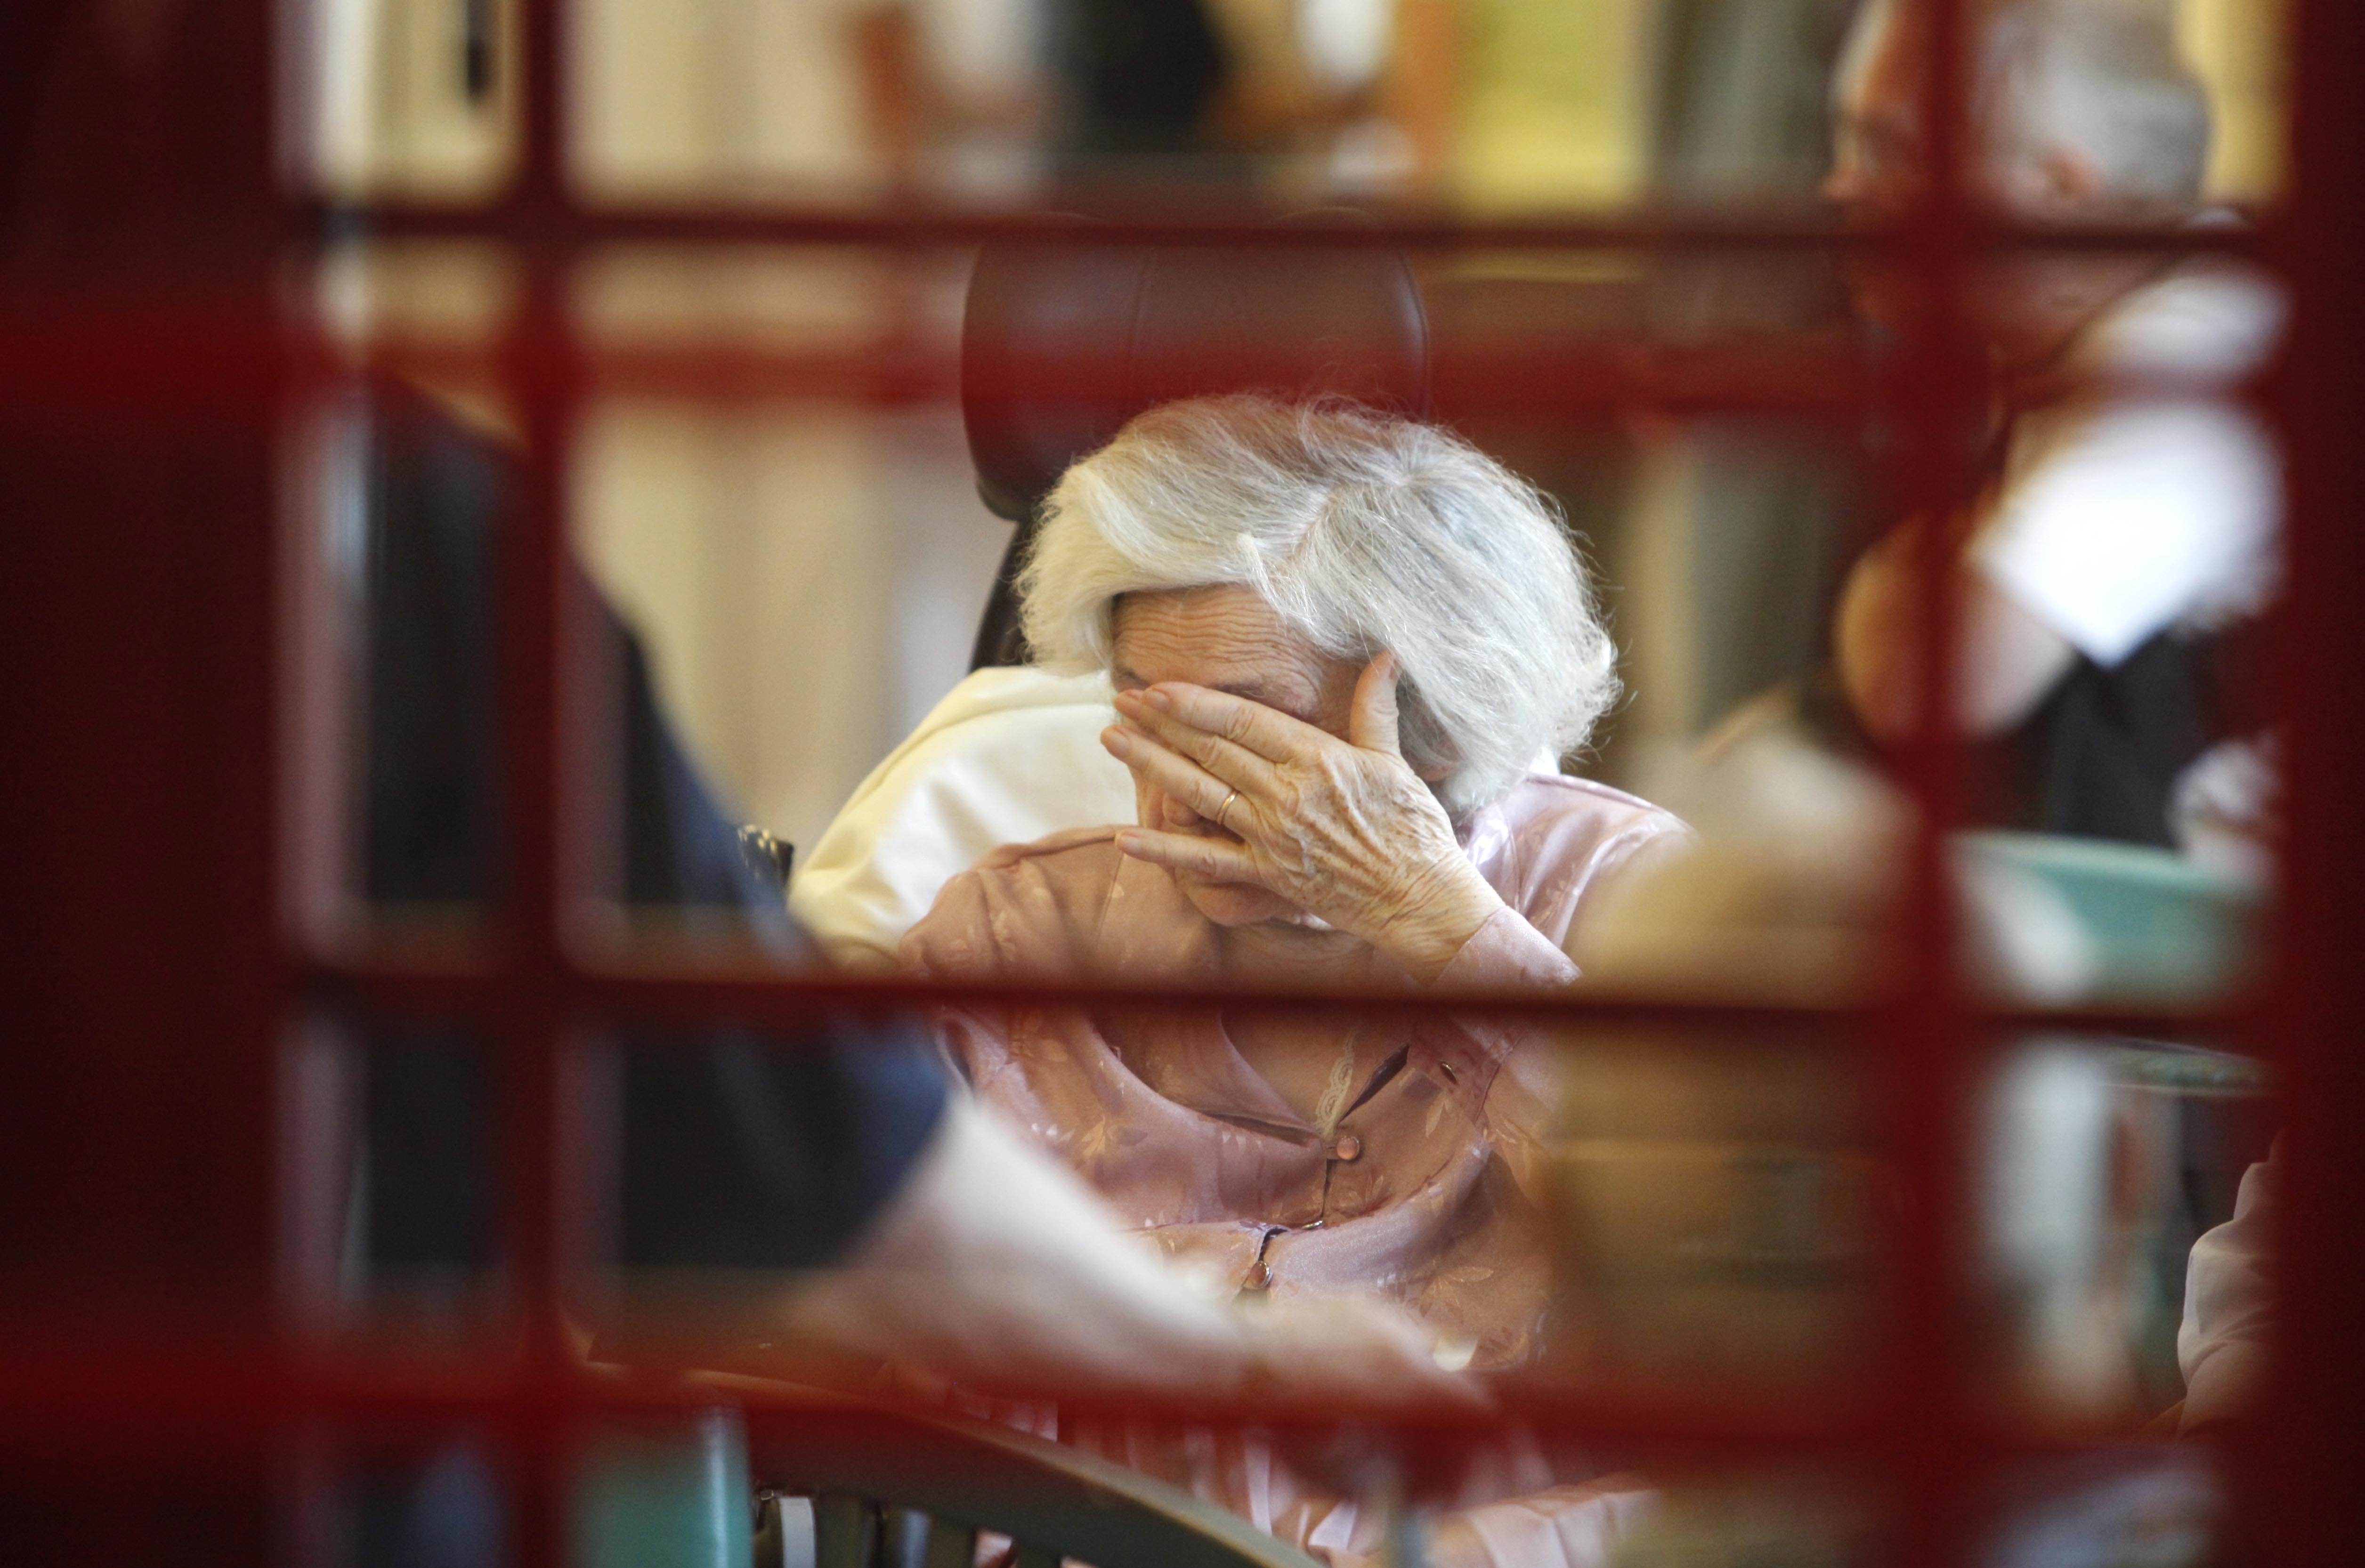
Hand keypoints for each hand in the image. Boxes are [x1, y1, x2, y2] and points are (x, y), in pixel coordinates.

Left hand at [1102, 654, 1504, 982]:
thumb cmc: (1413, 827)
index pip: (1243, 720)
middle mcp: (1286, 793)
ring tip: (1112, 741)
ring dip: (1150, 766)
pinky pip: (1205, 860)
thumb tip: (1388, 656)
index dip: (1196, 702)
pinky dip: (1164, 850)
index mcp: (1316, 758)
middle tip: (1120, 701)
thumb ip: (1377, 708)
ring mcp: (1271, 835)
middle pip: (1210, 750)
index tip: (1160, 686)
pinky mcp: (1266, 873)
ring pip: (1198, 794)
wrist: (1420, 897)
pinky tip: (1124, 836)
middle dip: (1160, 723)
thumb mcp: (1394, 760)